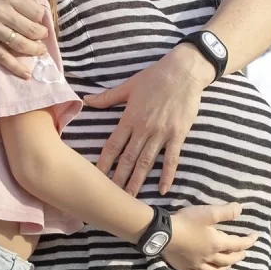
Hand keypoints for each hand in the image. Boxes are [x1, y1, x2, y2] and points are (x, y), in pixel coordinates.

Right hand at [0, 0, 48, 77]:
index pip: (36, 11)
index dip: (41, 16)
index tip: (38, 17)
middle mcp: (2, 12)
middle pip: (32, 29)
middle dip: (41, 34)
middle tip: (42, 34)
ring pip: (21, 44)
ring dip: (35, 49)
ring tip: (40, 49)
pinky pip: (2, 57)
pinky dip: (15, 67)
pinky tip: (26, 74)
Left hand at [85, 46, 211, 195]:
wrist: (183, 71)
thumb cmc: (155, 76)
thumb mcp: (129, 85)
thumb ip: (108, 97)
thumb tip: (87, 99)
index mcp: (130, 117)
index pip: (113, 145)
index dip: (104, 162)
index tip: (95, 177)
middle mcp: (144, 128)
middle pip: (128, 159)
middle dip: (118, 179)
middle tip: (110, 196)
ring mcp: (162, 133)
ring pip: (147, 162)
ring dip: (138, 181)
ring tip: (130, 199)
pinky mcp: (178, 135)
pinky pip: (172, 159)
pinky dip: (167, 175)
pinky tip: (163, 190)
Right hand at [164, 203, 257, 269]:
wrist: (163, 234)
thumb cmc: (187, 222)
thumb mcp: (208, 212)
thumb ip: (225, 211)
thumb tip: (241, 209)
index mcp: (216, 244)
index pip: (237, 244)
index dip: (248, 241)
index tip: (255, 237)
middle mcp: (209, 257)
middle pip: (228, 260)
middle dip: (238, 255)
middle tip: (244, 252)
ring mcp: (197, 264)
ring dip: (225, 267)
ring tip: (229, 264)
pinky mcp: (185, 267)